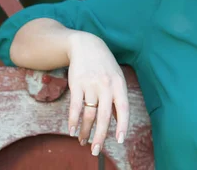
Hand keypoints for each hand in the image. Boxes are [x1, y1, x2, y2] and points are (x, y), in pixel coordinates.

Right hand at [66, 31, 128, 155]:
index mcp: (119, 84)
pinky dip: (73, 121)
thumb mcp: (116, 78)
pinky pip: (75, 107)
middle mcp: (106, 85)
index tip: (120, 140)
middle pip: (104, 116)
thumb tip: (118, 121)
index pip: (123, 108)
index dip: (122, 125)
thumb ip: (117, 98)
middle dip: (100, 136)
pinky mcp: (76, 84)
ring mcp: (91, 84)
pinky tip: (72, 130)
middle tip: (96, 150)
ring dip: (85, 131)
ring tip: (83, 141)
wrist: (86, 45)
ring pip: (88, 114)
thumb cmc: (104, 65)